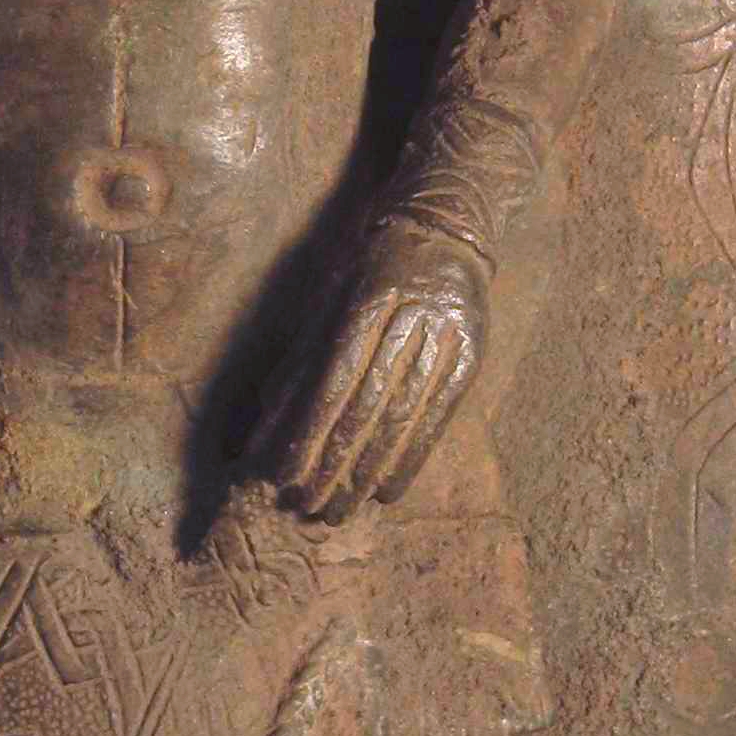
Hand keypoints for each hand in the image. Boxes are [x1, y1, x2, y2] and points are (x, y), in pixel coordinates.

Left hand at [253, 221, 487, 524]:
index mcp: (370, 299)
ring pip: (404, 417)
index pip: (335, 379)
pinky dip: (411, 459)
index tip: (284, 475)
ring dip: (368, 472)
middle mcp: (412, 318)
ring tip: (340, 510)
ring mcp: (447, 337)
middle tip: (307, 507)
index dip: (308, 431)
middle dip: (333, 463)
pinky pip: (440, 418)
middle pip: (368, 406)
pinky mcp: (471, 356)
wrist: (446, 225)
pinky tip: (387, 492)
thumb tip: (264, 415)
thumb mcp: (328, 293)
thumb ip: (300, 353)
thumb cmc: (370, 262)